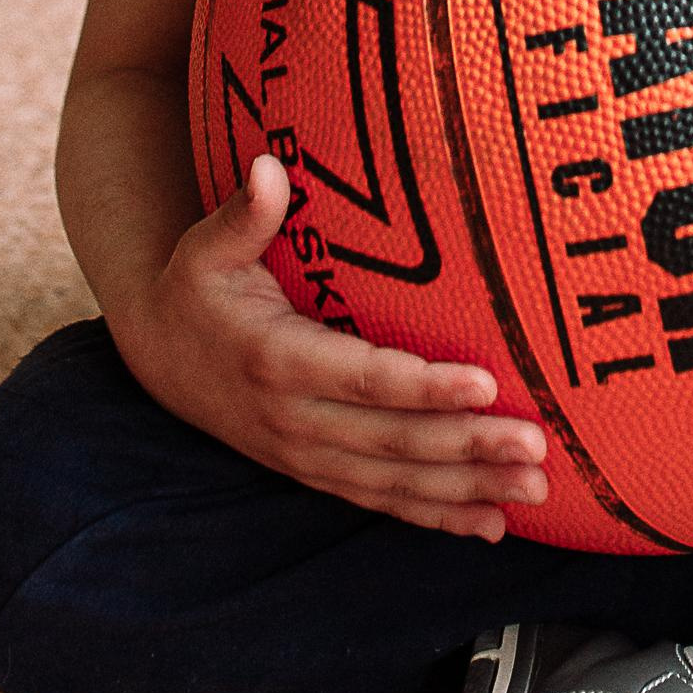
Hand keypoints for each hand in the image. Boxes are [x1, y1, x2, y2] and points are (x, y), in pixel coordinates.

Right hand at [113, 155, 548, 541]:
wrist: (158, 357)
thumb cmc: (197, 290)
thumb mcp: (208, 248)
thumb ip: (246, 213)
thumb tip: (269, 167)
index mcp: (275, 359)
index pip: (361, 378)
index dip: (422, 385)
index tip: (482, 381)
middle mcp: (293, 420)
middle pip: (392, 440)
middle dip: (467, 445)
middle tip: (534, 445)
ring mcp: (305, 456)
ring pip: (395, 481)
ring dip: (467, 490)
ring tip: (533, 487)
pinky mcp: (315, 472)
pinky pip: (381, 501)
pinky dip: (436, 517)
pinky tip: (490, 525)